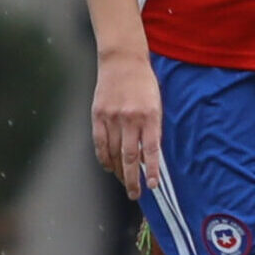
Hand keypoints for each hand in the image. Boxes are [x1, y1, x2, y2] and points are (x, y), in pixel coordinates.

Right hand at [90, 51, 164, 199]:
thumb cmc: (143, 83)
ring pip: (113, 153)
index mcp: (150, 116)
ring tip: (123, 181)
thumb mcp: (156, 104)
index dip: (151, 171)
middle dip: (132, 179)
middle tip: (135, 194)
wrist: (123, 60)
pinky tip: (108, 166)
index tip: (152, 186)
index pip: (151, 150)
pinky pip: (99, 143)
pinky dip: (103, 157)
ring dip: (118, 171)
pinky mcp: (98, 115)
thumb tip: (149, 157)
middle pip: (130, 157)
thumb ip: (153, 129)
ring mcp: (112, 117)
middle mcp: (131, 118)